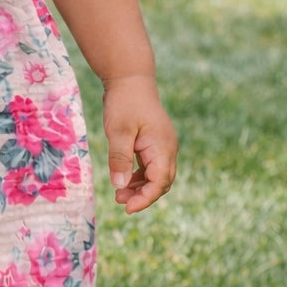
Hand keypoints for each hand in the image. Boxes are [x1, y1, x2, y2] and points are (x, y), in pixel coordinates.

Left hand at [102, 75, 177, 213]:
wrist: (130, 78)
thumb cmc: (124, 102)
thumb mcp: (118, 131)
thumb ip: (120, 158)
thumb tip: (120, 186)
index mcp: (162, 147)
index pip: (160, 182)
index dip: (145, 198)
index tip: (127, 208)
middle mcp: (167, 148)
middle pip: (161, 182)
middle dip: (142, 195)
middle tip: (119, 201)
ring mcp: (162, 145)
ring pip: (157, 176)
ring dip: (140, 187)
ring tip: (118, 194)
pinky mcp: (155, 143)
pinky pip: (151, 166)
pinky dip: (139, 176)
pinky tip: (124, 180)